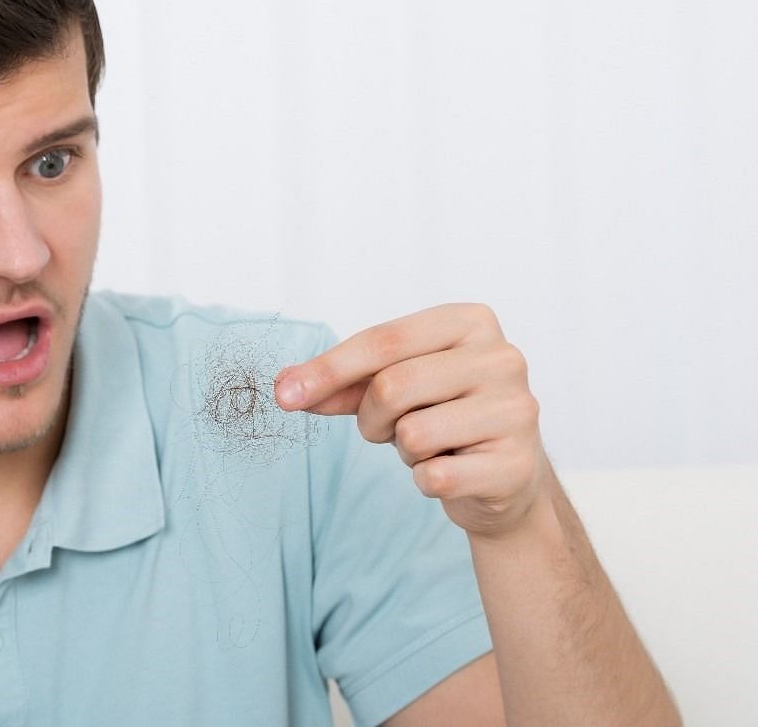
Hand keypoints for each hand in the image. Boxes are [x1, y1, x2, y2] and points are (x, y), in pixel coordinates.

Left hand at [274, 303, 547, 539]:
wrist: (506, 474)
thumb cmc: (442, 415)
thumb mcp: (393, 386)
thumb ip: (341, 382)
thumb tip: (285, 386)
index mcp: (471, 322)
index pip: (383, 340)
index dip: (327, 369)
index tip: (284, 394)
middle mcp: (503, 358)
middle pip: (392, 385)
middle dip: (371, 417)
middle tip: (387, 428)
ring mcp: (516, 411)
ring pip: (412, 433)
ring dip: (404, 449)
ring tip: (431, 446)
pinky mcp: (516, 465)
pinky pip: (434, 476)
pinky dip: (426, 480)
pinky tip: (452, 470)